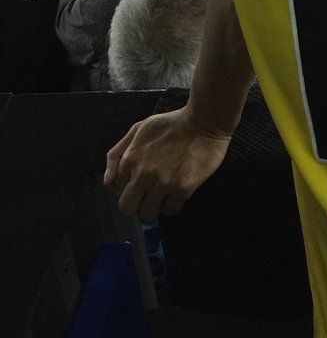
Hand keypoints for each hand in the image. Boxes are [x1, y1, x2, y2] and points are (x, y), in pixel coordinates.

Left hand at [104, 107, 232, 219]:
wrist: (205, 122)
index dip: (125, 188)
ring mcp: (163, 184)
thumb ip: (118, 152)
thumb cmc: (172, 124)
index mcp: (129, 161)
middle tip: (148, 196)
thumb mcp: (138, 129)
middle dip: (135, 204)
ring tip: (162, 198)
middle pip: (127, 209)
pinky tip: (177, 195)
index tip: (137, 185)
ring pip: (147, 215)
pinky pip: (170, 211)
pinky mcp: (183, 189)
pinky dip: (172, 206)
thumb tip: (109, 178)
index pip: (114, 190)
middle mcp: (142, 176)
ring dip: (153, 208)